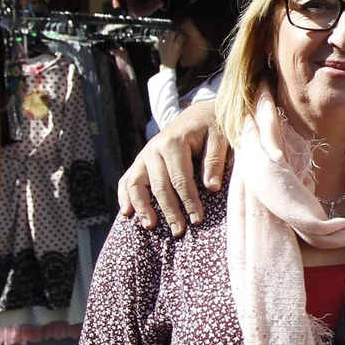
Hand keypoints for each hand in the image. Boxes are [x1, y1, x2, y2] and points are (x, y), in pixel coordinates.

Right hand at [116, 102, 227, 235]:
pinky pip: (127, 179)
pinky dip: (125, 196)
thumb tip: (211, 188)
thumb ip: (214, 160)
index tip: (197, 219)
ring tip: (150, 227)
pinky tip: (127, 213)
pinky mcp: (140, 161)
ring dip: (142, 207)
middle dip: (169, 210)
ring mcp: (144, 155)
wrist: (198, 114)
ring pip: (136, 184)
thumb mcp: (220, 137)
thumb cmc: (212, 127)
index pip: (180, 178)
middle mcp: (154, 149)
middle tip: (178, 231)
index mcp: (173, 142)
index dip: (189, 201)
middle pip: (158, 185)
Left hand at [157, 29, 183, 69]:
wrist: (167, 64)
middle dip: (175, 33)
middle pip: (173, 33)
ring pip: (167, 33)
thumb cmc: (174, 58)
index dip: (181, 35)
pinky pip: (160, 37)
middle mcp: (171, 43)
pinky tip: (163, 36)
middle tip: (175, 35)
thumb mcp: (180, 51)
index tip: (181, 36)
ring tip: (169, 35)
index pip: (180, 35)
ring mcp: (165, 43)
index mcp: (177, 45)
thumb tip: (182, 39)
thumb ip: (181, 44)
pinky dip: (162, 36)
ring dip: (169, 34)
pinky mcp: (160, 45)